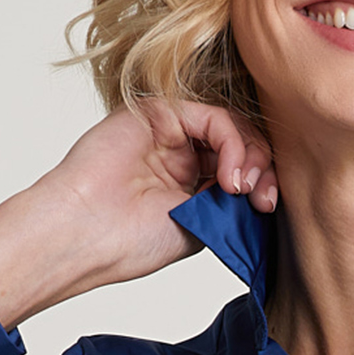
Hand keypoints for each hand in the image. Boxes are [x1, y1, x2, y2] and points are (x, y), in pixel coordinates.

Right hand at [0, 99, 277, 331]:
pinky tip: (228, 174)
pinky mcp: (159, 113)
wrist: (86, 234)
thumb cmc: (129, 241)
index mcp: (190, 180)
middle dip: (263, 168)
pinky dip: (231, 143)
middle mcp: (181, 151)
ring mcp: (170, 131)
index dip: (263, 181)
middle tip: (261, 199)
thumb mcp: (199, 225)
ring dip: (250, 155)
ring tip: (241, 188)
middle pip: (243, 141)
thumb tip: (267, 189)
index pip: (241, 166)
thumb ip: (229, 201)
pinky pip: (212, 116)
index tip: (266, 208)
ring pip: (231, 125)